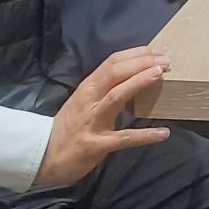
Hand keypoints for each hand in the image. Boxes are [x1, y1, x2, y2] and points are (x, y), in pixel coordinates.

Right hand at [35, 47, 172, 186]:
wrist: (42, 156)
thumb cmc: (67, 127)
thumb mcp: (83, 101)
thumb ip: (104, 89)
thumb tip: (134, 75)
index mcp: (88, 87)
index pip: (112, 62)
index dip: (137, 54)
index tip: (158, 52)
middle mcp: (89, 100)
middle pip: (116, 72)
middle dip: (142, 63)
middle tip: (166, 61)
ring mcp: (92, 121)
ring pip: (116, 96)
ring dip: (139, 82)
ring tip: (160, 74)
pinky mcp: (96, 145)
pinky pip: (123, 138)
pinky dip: (144, 135)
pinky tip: (163, 132)